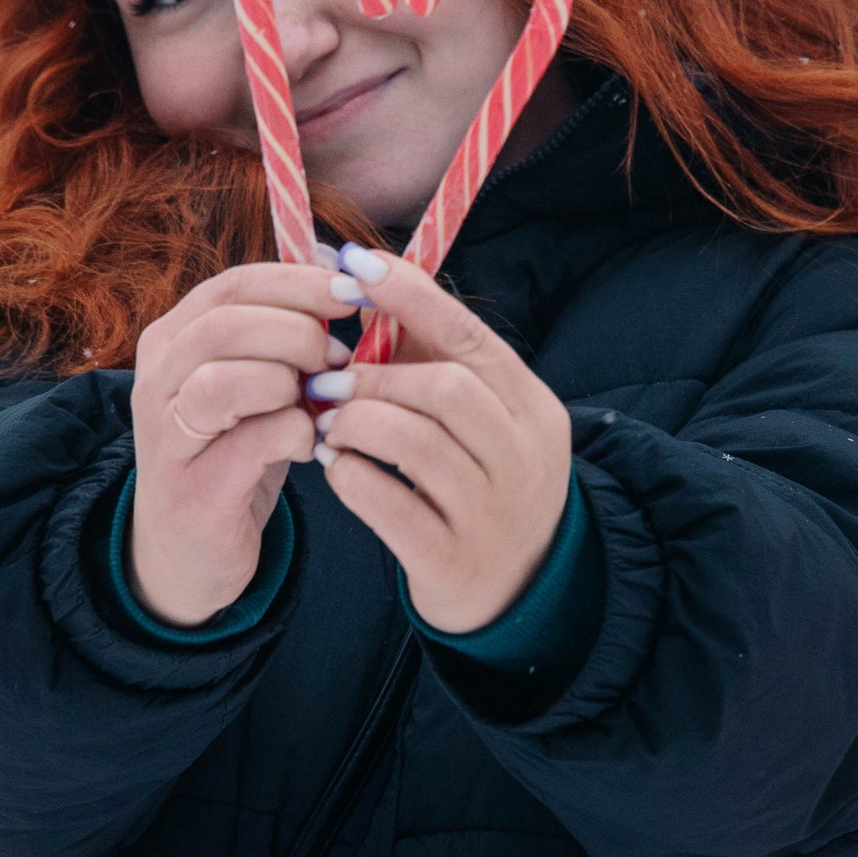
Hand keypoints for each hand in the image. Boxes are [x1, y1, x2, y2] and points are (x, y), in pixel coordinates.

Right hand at [126, 256, 354, 627]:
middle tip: (339, 357)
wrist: (191, 552)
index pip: (233, 285)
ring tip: (318, 400)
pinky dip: (295, 434)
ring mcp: (167, 434)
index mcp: (173, 340)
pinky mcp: (193, 487)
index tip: (353, 292)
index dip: (298, 282)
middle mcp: (157, 379)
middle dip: (299, 332)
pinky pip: (255, 439)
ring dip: (290, 382)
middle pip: (227, 323)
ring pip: (228, 378)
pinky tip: (306, 446)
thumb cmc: (233, 457)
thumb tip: (341, 276)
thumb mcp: (256, 384)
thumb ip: (284, 335)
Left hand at [310, 254, 572, 632]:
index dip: (409, 296)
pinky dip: (351, 478)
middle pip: (445, 390)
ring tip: (330, 426)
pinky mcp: (453, 560)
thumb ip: (429, 354)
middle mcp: (523, 457)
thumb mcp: (478, 417)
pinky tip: (338, 470)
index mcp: (531, 407)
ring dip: (356, 424)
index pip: (470, 337)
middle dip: (373, 377)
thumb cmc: (478, 479)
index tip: (353, 267)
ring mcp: (491, 512)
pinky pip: (390, 506)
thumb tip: (360, 276)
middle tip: (326, 382)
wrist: (516, 590)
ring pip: (415, 444)